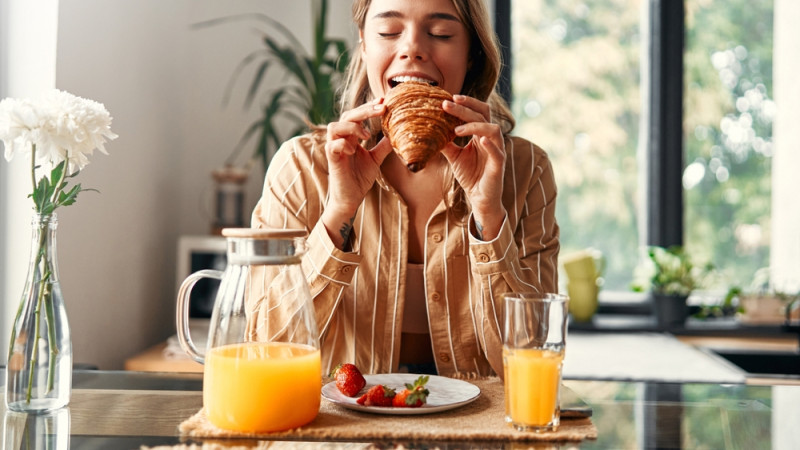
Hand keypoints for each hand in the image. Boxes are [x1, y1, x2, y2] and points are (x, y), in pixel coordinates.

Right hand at [322, 98, 392, 248]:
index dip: (368, 107)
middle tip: (381, 108)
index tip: (383, 102)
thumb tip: (398, 134)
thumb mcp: (376, 159)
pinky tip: (354, 150)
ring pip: (334, 127)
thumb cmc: (360, 178)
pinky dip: (343, 144)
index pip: (357, 115)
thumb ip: (383, 146)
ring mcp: (334, 149)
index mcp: (351, 137)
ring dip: (351, 127)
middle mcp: (341, 140)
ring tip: (366, 135)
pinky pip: (332, 145)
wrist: (351, 199)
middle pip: (347, 116)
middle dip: (364, 110)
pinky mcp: (332, 160)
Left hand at [441, 95, 506, 239]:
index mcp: (482, 134)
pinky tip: (481, 141)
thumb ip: (446, 144)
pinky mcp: (499, 165)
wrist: (479, 198)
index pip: (477, 112)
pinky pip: (498, 152)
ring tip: (456, 129)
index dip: (466, 103)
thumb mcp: (454, 157)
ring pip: (493, 129)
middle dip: (465, 108)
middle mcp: (491, 139)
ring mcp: (497, 151)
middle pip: (483, 115)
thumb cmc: (470, 176)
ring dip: (475, 125)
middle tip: (446, 104)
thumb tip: (429, 132)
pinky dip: (490, 145)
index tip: (447, 99)